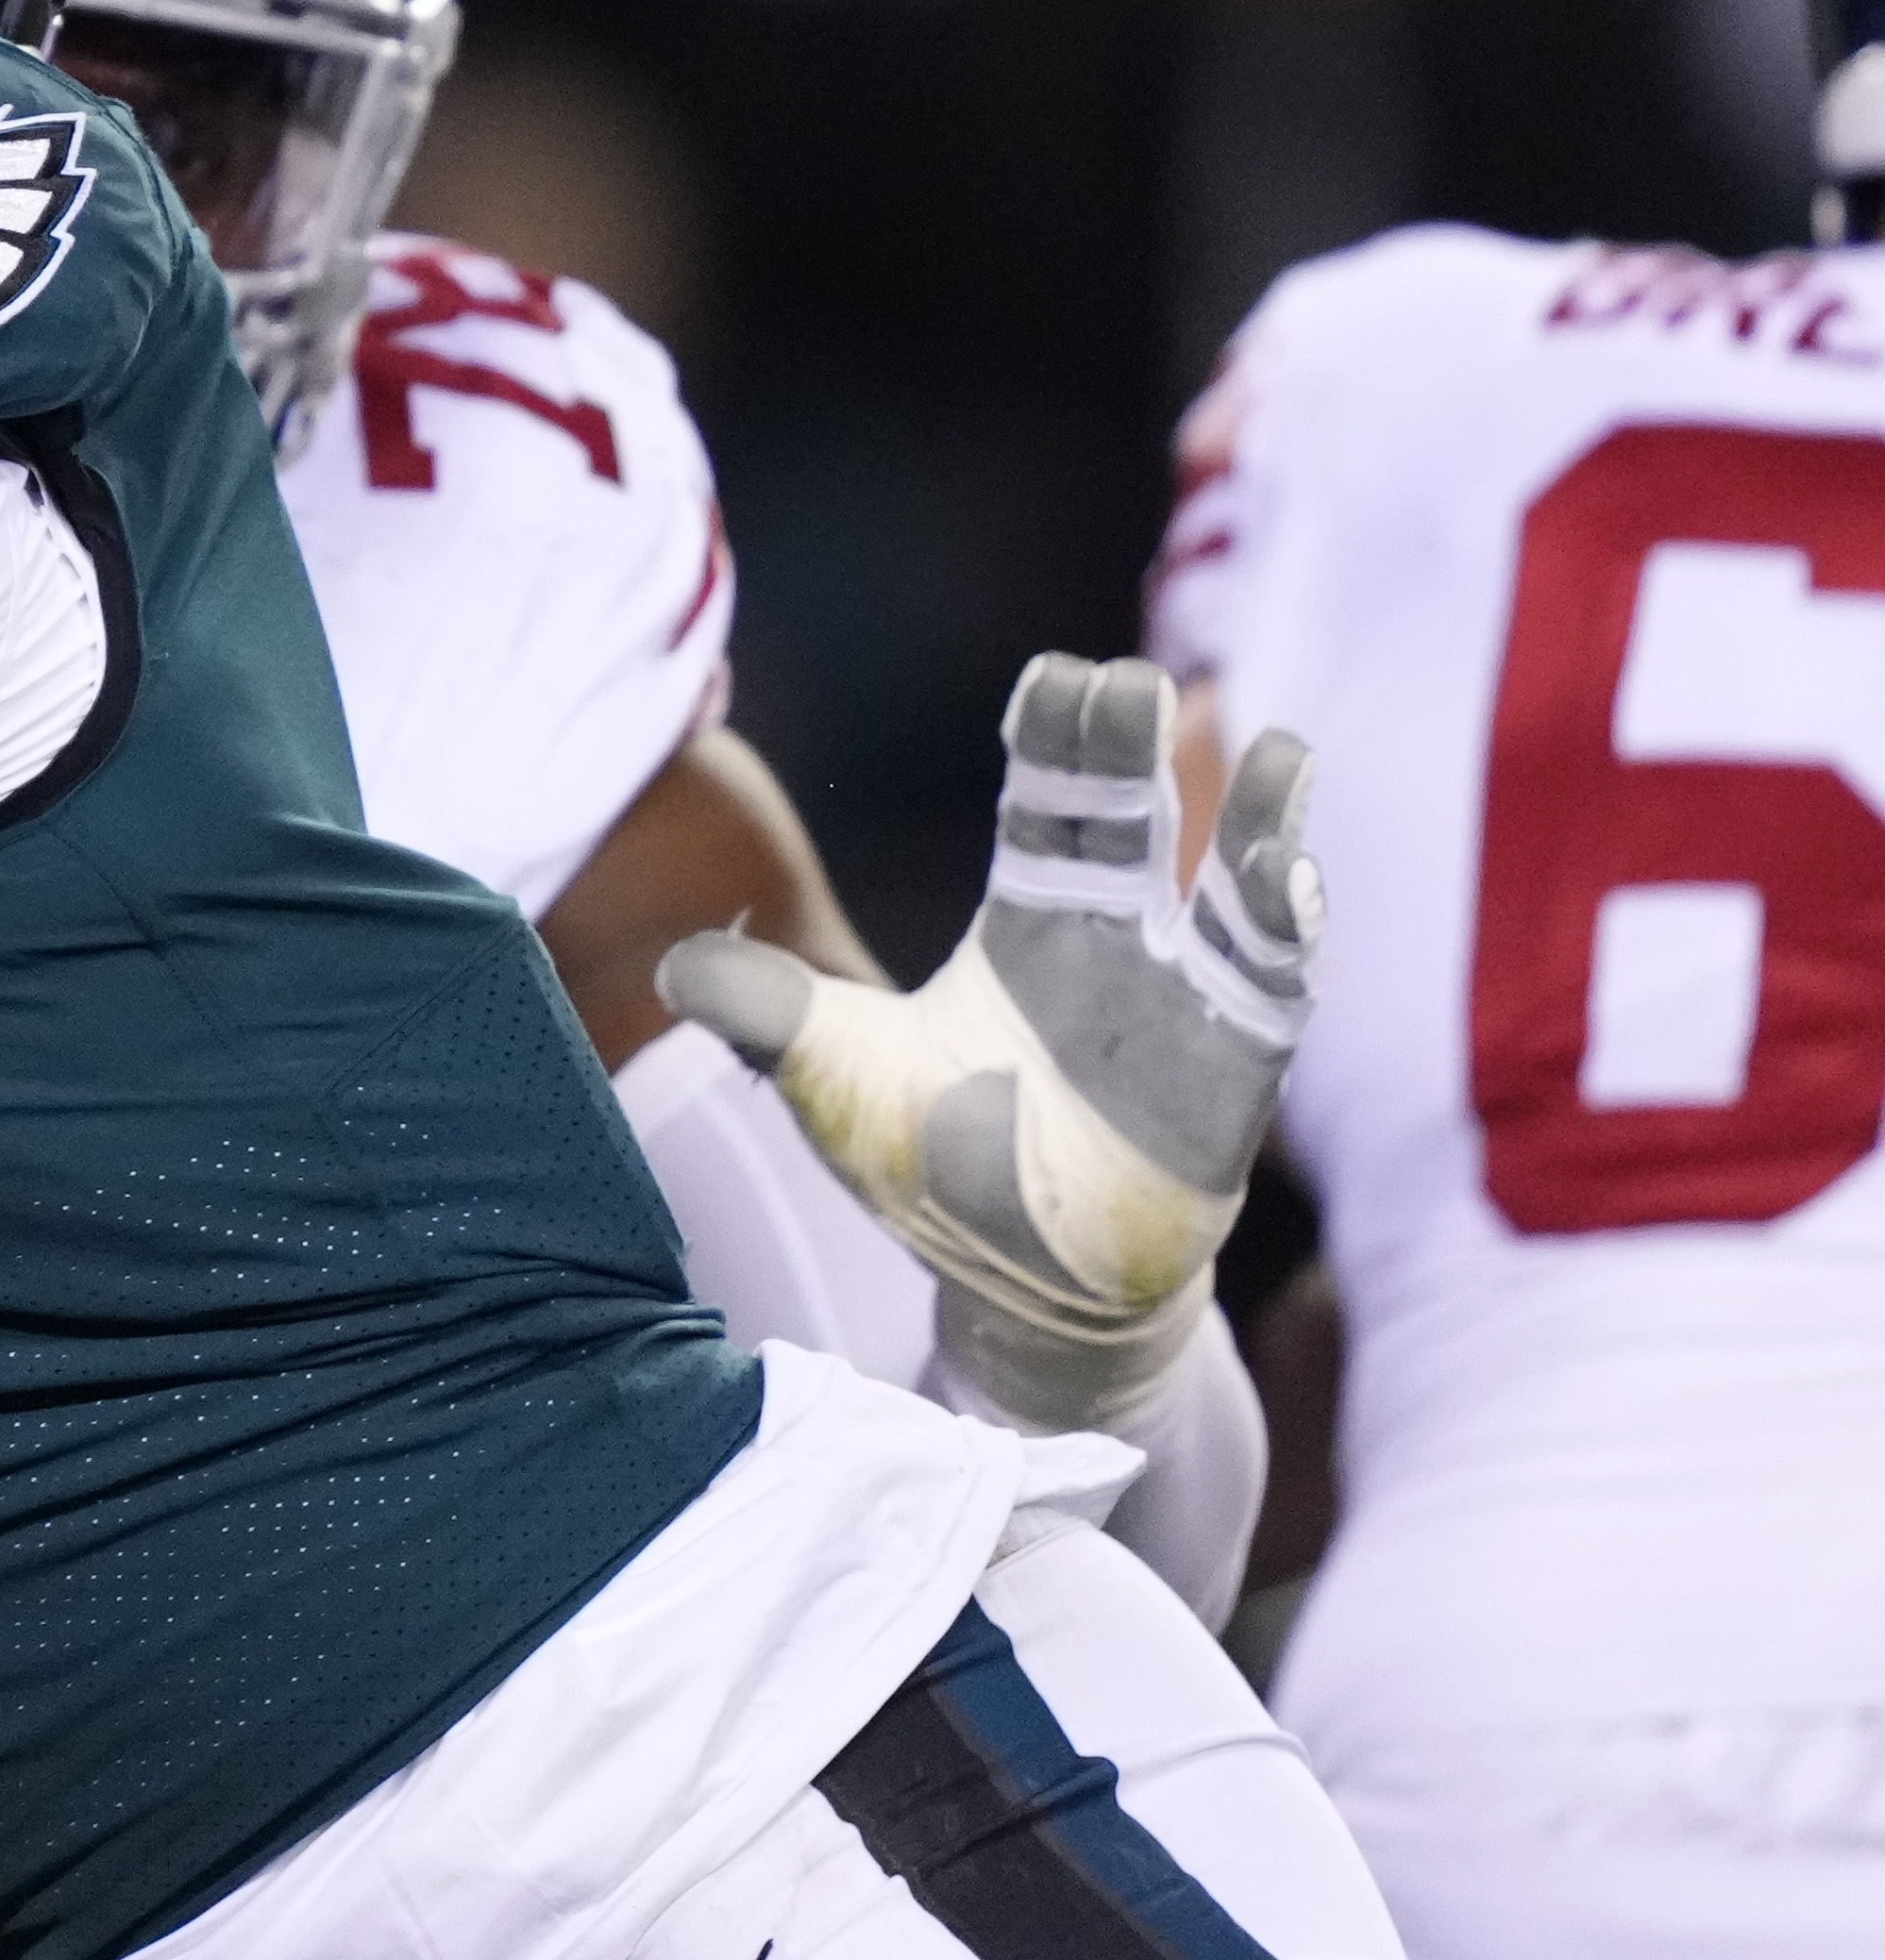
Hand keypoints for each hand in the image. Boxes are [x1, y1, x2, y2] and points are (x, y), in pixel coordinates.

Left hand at [660, 655, 1319, 1420]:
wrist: (1022, 1283)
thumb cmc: (935, 1162)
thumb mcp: (833, 1076)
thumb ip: (763, 1011)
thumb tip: (668, 965)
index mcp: (1026, 922)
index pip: (1045, 800)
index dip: (1055, 736)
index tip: (1059, 676)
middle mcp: (1112, 940)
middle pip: (1132, 817)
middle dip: (1136, 750)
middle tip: (1134, 683)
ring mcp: (1184, 999)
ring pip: (1237, 887)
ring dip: (1261, 822)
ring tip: (1283, 753)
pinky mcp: (1235, 1069)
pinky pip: (1275, 987)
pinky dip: (1288, 933)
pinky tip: (1290, 884)